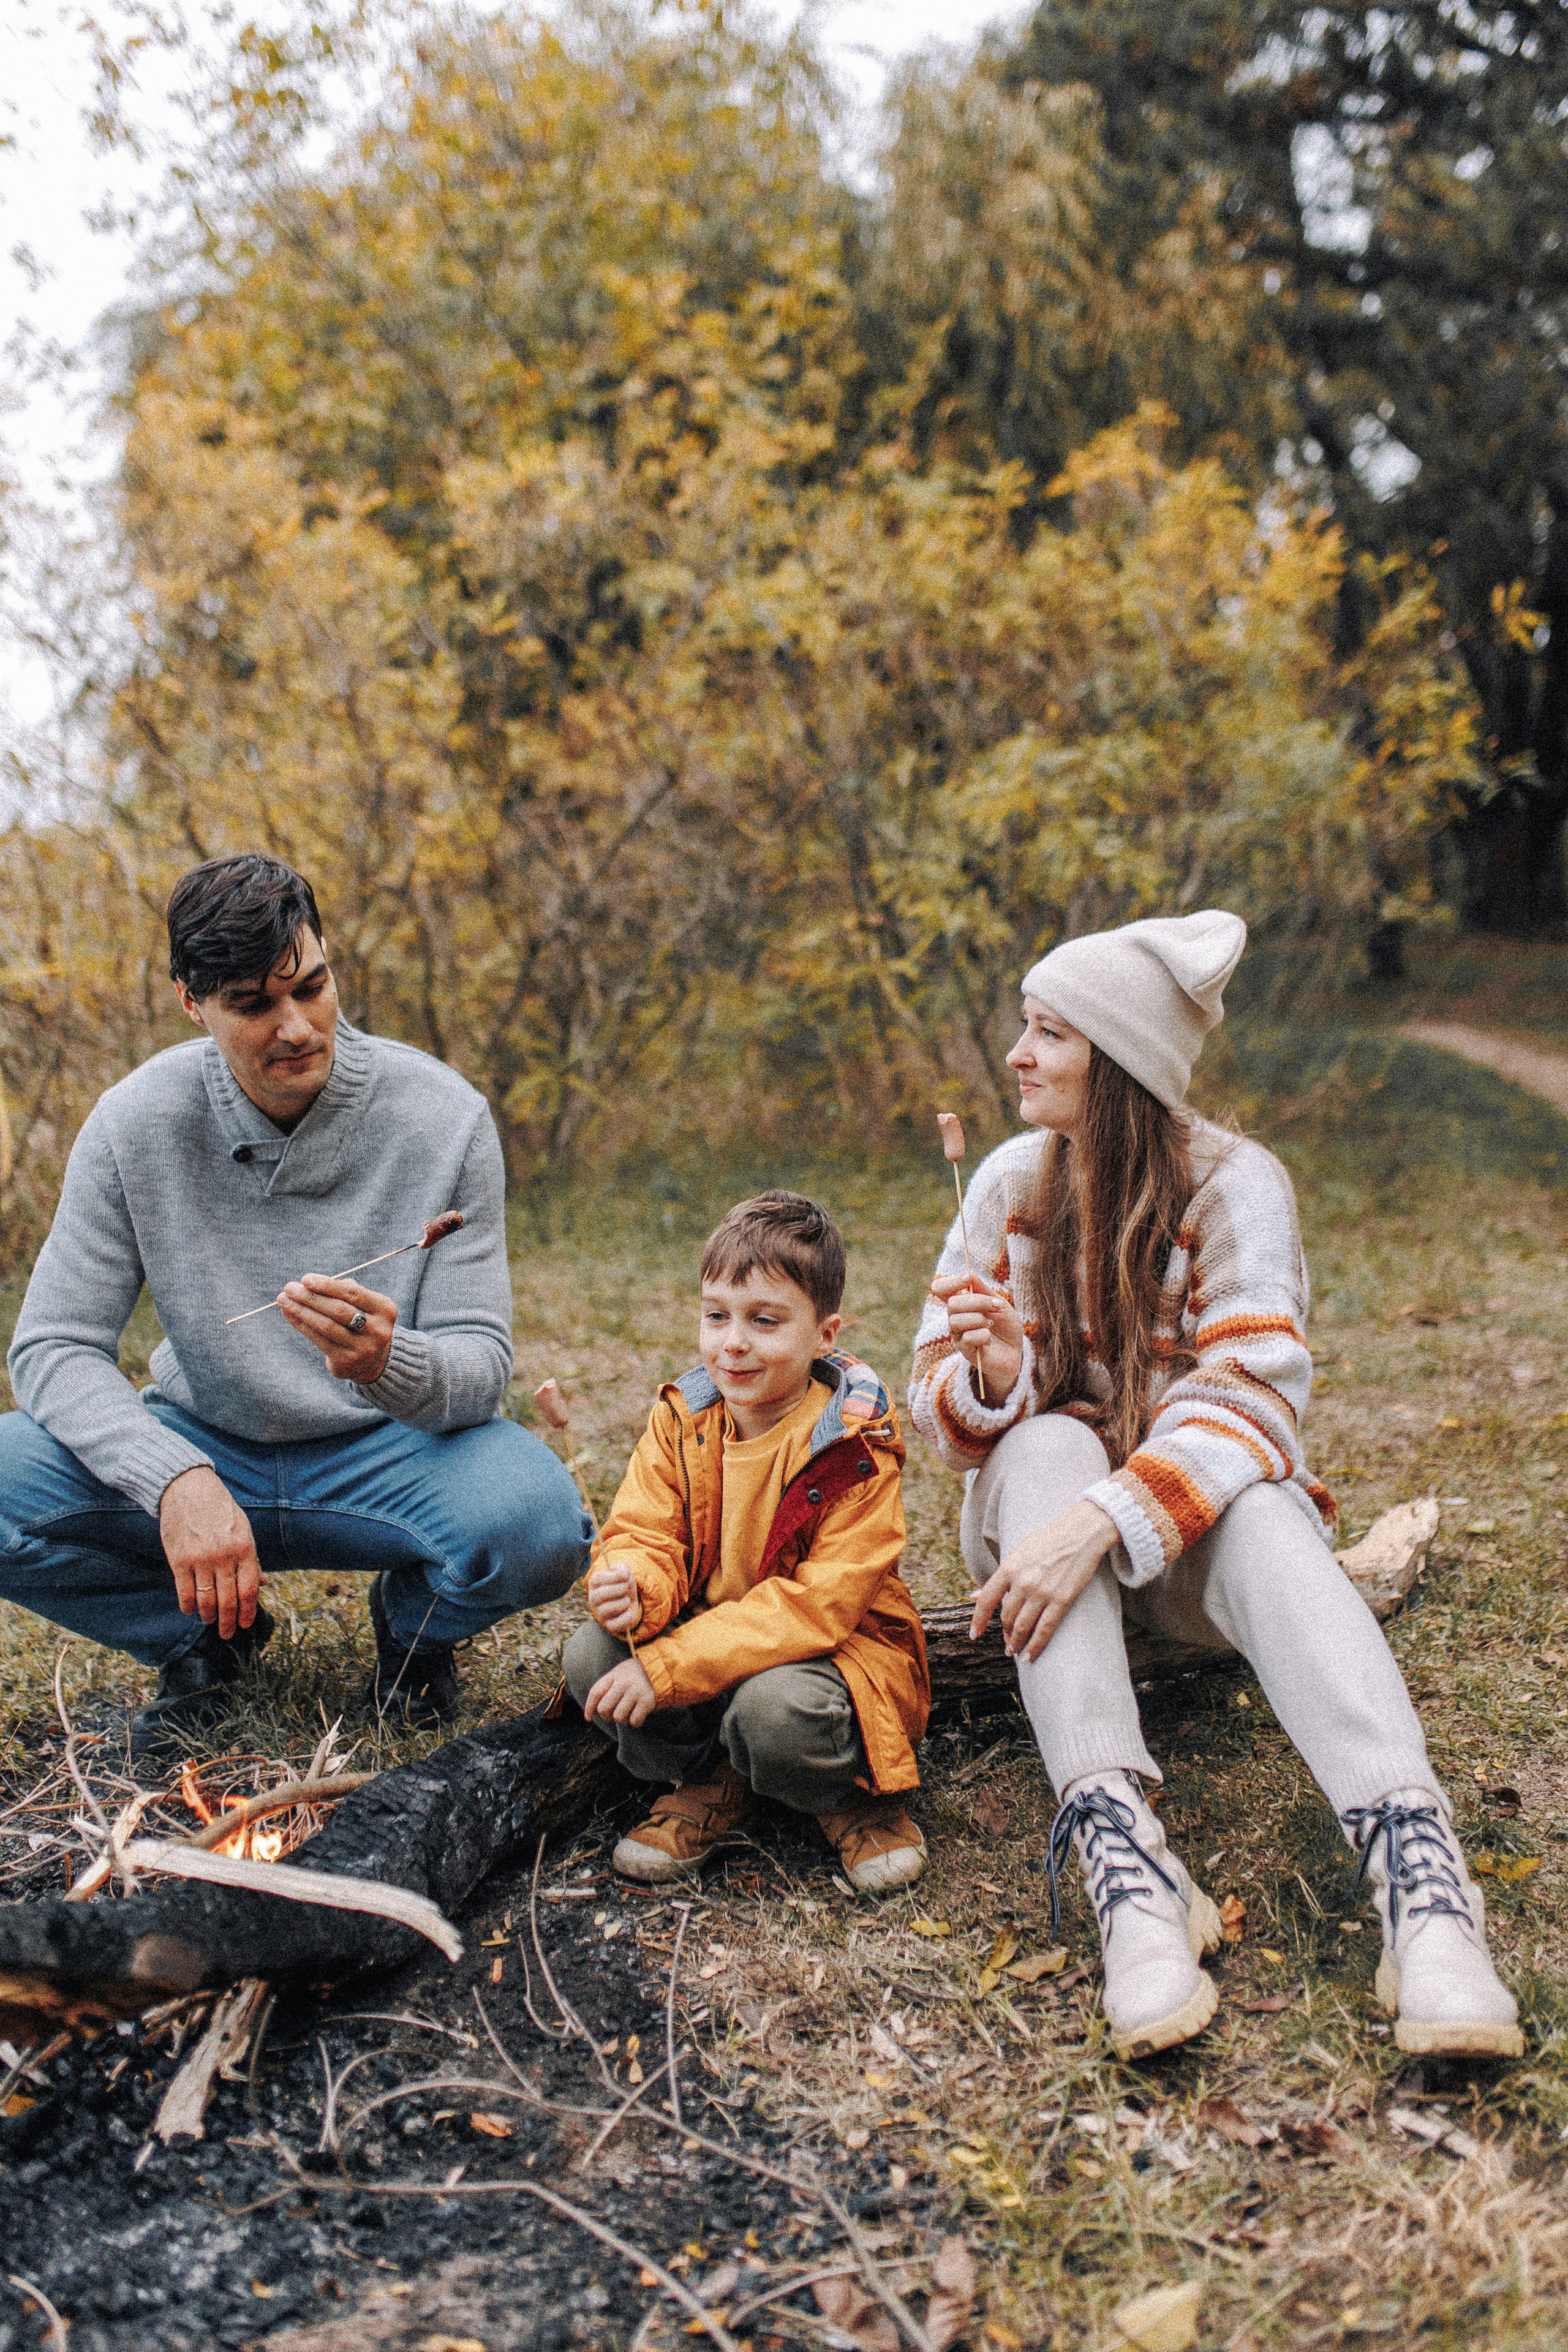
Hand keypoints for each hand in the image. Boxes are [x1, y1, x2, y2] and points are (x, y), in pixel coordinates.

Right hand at [159, 1466, 262, 1638]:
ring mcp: (201, 1559)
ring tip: (209, 1620)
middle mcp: (224, 1556)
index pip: (250, 1590)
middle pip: (229, 1600)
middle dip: (229, 1622)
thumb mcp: (243, 1529)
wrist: (188, 1489)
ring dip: (208, 1615)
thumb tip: (264, 1584)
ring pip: (206, 1600)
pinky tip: (190, 1610)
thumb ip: (252, 1559)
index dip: (248, 1612)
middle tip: (227, 1633)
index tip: (245, 1624)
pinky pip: (185, 1592)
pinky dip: (188, 1606)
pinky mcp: (179, 1560)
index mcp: (245, 1548)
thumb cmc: (220, 1510)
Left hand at [278, 1275, 395, 1382]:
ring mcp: (364, 1348)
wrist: (373, 1359)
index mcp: (385, 1309)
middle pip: (338, 1310)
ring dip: (301, 1311)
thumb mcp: (362, 1304)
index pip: (353, 1293)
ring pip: (326, 1326)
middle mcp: (378, 1330)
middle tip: (289, 1288)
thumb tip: (306, 1285)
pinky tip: (289, 1314)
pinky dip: (301, 1325)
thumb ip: (342, 1291)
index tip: (305, 1278)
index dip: (327, 1285)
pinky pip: (319, 1340)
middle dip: (310, 1297)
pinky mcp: (347, 1361)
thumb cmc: (362, 1322)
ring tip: (283, 1300)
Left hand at [583, 1657, 656, 1727]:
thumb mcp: (621, 1673)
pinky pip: (634, 1721)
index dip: (589, 1708)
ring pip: (618, 1717)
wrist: (663, 1668)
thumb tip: (594, 1710)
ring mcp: (635, 1691)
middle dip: (607, 1716)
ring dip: (623, 1719)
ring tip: (630, 1712)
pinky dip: (636, 1722)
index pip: (595, 1692)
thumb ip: (607, 1686)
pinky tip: (639, 1715)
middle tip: (615, 1713)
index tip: (588, 1718)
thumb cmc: (638, 1674)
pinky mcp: (647, 1701)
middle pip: (604, 1709)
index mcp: (615, 1675)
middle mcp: (623, 1682)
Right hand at [588, 1562, 643, 1635]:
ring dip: (624, 1602)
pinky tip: (628, 1611)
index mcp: (594, 1584)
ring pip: (608, 1609)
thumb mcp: (623, 1573)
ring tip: (627, 1600)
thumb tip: (621, 1573)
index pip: (596, 1579)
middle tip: (626, 1588)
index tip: (625, 1575)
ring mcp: (600, 1613)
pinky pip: (616, 1624)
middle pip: (601, 1594)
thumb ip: (622, 1568)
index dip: (614, 1576)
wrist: (630, 1602)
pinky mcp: (610, 1625)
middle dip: (620, 1589)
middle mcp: (593, 1599)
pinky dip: (626, 1617)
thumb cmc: (623, 1585)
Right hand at [929, 1271, 1024, 1398]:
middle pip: (952, 1303)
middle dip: (977, 1301)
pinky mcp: (964, 1351)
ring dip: (980, 1319)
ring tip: (992, 1323)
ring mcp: (958, 1335)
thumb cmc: (1005, 1327)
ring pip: (956, 1321)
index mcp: (961, 1304)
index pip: (941, 1289)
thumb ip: (983, 1290)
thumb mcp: (998, 1304)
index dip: (950, 1282)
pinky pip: (968, 1338)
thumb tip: (968, 1273)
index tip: (967, 1278)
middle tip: (996, 1306)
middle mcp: (955, 1318)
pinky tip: (989, 1339)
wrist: (1015, 1352)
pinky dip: (984, 1335)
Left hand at [969, 1498, 1118, 1661]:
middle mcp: (1022, 1581)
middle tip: (1006, 1642)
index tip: (974, 1634)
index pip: (986, 1600)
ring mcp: (1042, 1592)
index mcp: (1009, 1567)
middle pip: (1006, 1617)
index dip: (978, 1620)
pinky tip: (1030, 1656)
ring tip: (1015, 1651)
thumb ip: (999, 1577)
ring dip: (1016, 1643)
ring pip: (1022, 1627)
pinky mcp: (1062, 1600)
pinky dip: (1035, 1646)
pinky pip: (1045, 1629)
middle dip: (1004, 1633)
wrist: (1081, 1532)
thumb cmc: (1048, 1540)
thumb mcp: (1018, 1553)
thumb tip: (973, 1596)